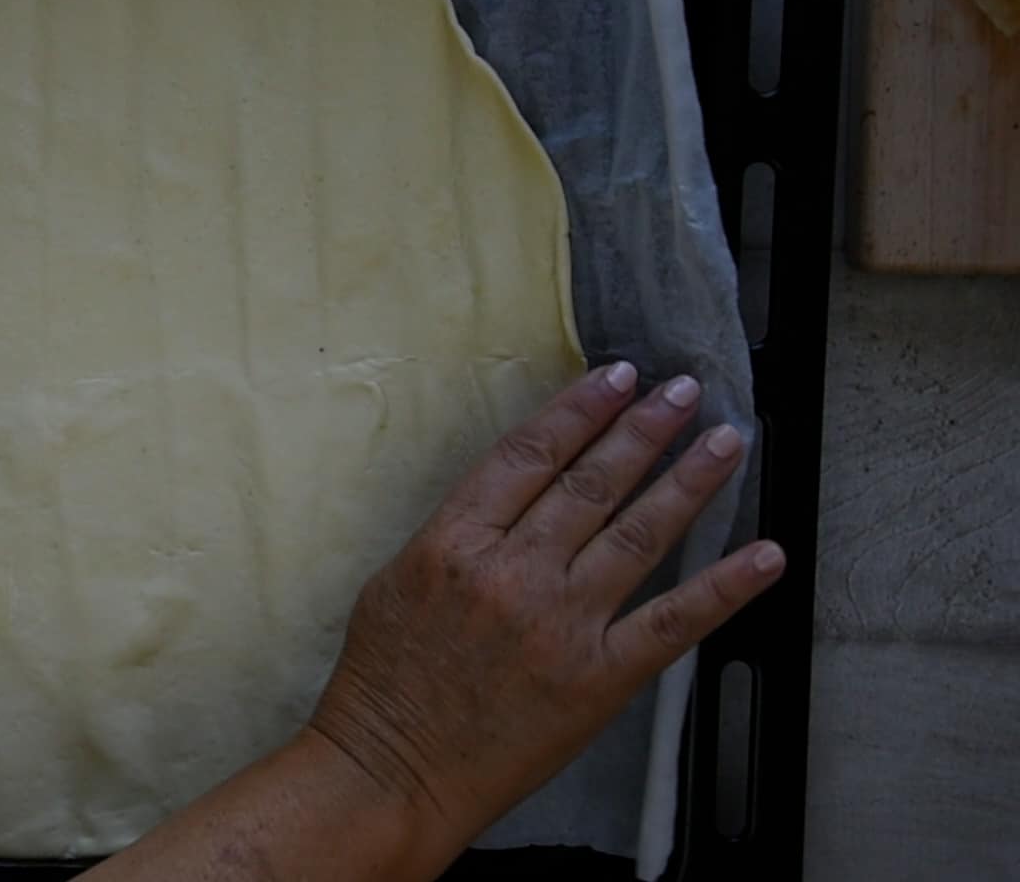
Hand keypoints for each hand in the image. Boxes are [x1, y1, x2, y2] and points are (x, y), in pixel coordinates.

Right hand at [308, 361, 781, 850]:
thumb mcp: (395, 582)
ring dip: (688, 481)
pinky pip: (673, 622)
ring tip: (724, 440)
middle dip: (643, 429)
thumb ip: (456, 536)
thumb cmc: (384, 682)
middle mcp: (512, 574)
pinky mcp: (598, 678)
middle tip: (682, 390)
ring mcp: (560, 625)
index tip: (616, 377)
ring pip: (637, 534)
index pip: (529, 455)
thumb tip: (512, 494)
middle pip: (590, 483)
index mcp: (454, 544)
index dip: (579, 410)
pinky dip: (724, 586)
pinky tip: (763, 555)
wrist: (392, 769)